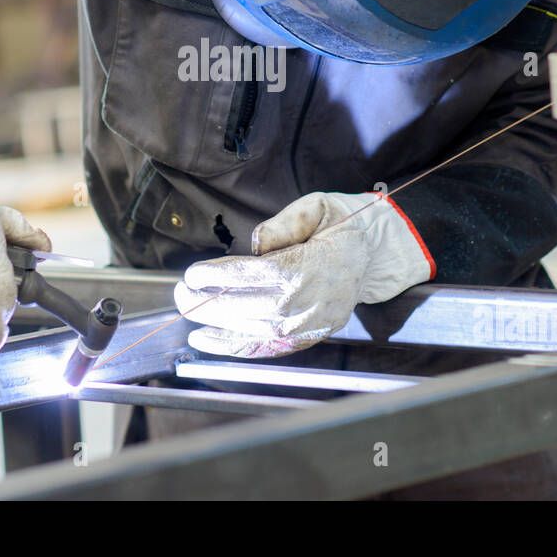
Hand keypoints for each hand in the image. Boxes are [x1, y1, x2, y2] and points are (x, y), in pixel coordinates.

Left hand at [174, 191, 433, 357]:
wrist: (376, 255)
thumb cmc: (343, 227)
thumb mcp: (318, 208)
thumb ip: (284, 224)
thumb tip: (255, 244)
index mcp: (309, 268)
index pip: (254, 276)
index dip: (219, 277)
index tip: (193, 273)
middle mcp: (307, 303)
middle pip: (247, 308)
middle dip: (207, 301)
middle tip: (180, 291)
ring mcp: (308, 326)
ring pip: (251, 330)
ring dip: (213, 323)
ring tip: (186, 309)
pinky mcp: (308, 338)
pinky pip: (266, 348)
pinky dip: (232, 347)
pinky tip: (205, 340)